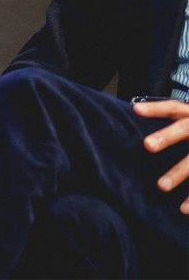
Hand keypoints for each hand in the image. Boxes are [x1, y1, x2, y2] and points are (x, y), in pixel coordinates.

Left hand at [134, 99, 188, 213]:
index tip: (135, 110)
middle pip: (186, 128)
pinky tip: (184, 209)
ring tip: (161, 186)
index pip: (174, 109)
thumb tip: (136, 111)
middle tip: (147, 145)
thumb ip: (171, 118)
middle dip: (168, 135)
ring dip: (179, 171)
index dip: (156, 108)